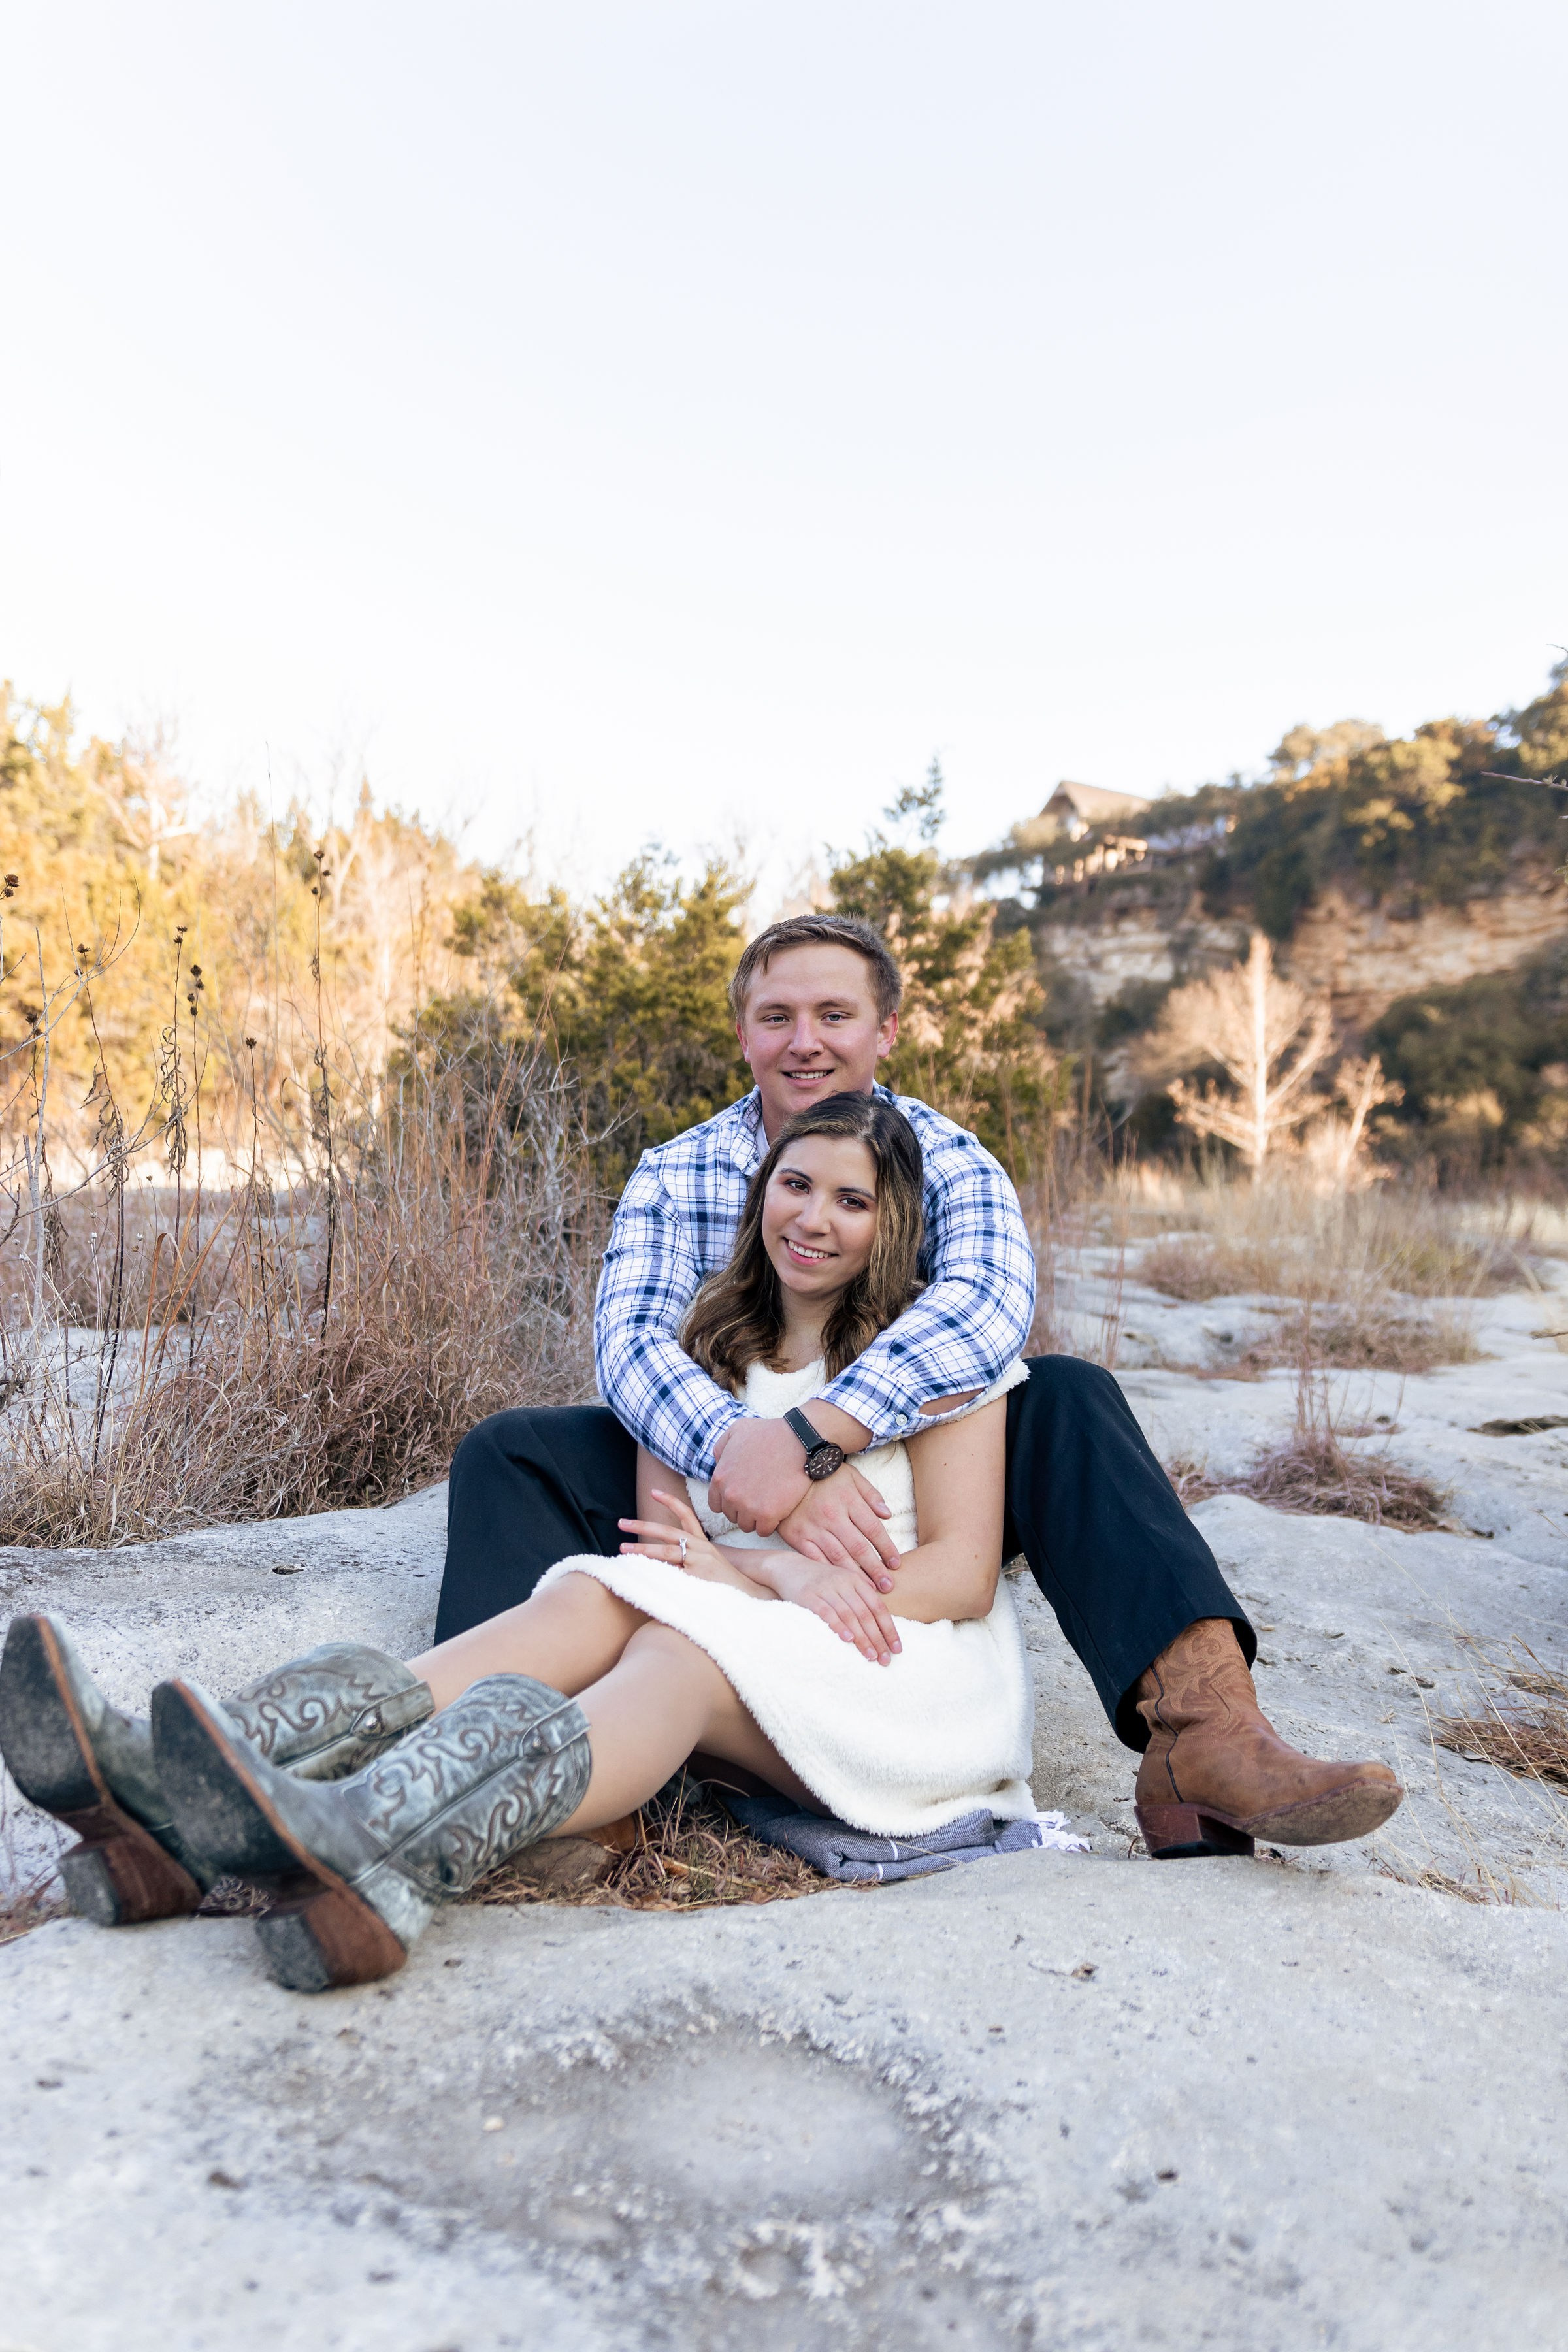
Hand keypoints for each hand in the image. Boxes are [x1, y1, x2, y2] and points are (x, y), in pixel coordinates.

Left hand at [618, 1489, 730, 1580]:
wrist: (747, 1597)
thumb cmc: (723, 1583)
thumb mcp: (707, 1563)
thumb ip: (686, 1557)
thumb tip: (657, 1558)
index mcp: (703, 1543)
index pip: (687, 1515)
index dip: (670, 1502)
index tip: (654, 1491)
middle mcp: (701, 1549)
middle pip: (668, 1533)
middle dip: (643, 1526)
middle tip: (621, 1523)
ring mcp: (699, 1564)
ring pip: (666, 1553)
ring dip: (643, 1550)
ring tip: (623, 1549)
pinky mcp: (697, 1580)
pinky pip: (671, 1576)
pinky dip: (655, 1574)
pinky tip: (641, 1575)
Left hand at [707, 1417, 811, 1533]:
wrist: (797, 1441)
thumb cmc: (768, 1433)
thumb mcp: (736, 1431)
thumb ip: (721, 1447)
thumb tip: (718, 1461)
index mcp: (720, 1478)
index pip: (716, 1504)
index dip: (729, 1501)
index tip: (743, 1496)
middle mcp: (730, 1495)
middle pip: (732, 1516)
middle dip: (743, 1510)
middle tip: (759, 1499)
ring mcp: (748, 1506)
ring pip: (747, 1526)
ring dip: (756, 1519)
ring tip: (768, 1505)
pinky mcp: (768, 1515)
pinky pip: (763, 1530)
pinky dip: (770, 1524)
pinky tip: (777, 1511)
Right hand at [767, 1553, 902, 1666]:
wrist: (786, 1566)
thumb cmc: (818, 1579)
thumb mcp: (842, 1581)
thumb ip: (860, 1595)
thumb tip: (882, 1618)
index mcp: (855, 1580)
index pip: (878, 1607)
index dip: (889, 1629)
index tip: (897, 1648)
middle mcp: (843, 1583)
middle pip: (866, 1614)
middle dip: (878, 1639)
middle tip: (885, 1660)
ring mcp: (826, 1589)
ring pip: (849, 1615)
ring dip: (862, 1638)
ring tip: (870, 1657)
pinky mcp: (808, 1596)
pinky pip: (826, 1612)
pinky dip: (838, 1626)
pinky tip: (847, 1640)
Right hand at [776, 1463, 901, 1584]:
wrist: (785, 1473)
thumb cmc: (823, 1475)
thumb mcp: (851, 1476)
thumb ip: (871, 1494)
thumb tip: (887, 1514)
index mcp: (848, 1500)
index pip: (873, 1529)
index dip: (886, 1548)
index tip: (896, 1563)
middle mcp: (832, 1516)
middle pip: (858, 1547)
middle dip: (875, 1568)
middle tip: (887, 1585)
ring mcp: (814, 1528)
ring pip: (838, 1557)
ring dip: (855, 1575)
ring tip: (869, 1590)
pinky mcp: (798, 1537)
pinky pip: (815, 1559)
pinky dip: (829, 1572)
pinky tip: (840, 1583)